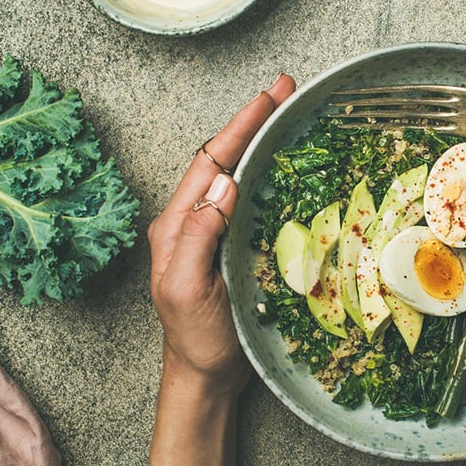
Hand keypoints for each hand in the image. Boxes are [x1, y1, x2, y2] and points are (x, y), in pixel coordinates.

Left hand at [148, 74, 295, 392]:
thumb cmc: (197, 339)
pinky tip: (287, 164)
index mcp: (177, 225)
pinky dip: (268, 173)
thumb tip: (224, 183)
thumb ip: (198, 237)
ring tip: (287, 113)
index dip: (240, 126)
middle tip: (285, 89)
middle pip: (223, 158)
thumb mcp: (189, 290)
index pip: (210, 162)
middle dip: (252, 120)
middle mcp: (193, 220)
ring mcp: (213, 232)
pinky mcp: (233, 245)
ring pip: (237, 174)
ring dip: (261, 141)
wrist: (206, 376)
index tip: (269, 97)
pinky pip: (251, 199)